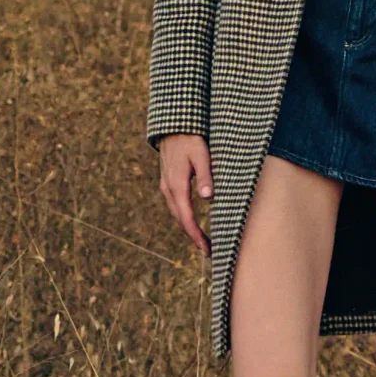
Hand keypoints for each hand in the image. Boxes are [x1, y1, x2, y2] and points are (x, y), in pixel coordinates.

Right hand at [158, 134, 212, 255]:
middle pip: (180, 219)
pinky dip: (184, 216)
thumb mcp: (202, 155)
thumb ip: (205, 175)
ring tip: (202, 240)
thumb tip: (208, 197)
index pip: (186, 217)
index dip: (195, 235)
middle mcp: (169, 189)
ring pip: (177, 213)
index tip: (206, 249)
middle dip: (193, 236)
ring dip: (188, 228)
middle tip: (208, 250)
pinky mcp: (168, 182)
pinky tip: (192, 220)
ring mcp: (166, 185)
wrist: (173, 126)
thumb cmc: (191, 139)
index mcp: (177, 185)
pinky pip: (176, 205)